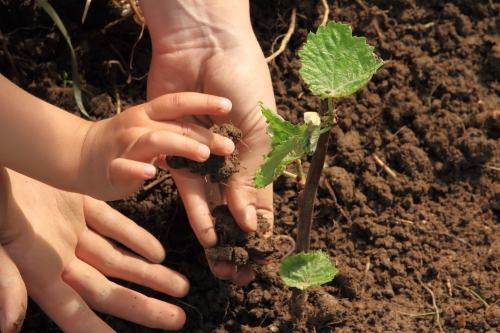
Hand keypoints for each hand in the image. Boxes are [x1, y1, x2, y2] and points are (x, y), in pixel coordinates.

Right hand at [0, 167, 188, 331]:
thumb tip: (9, 326)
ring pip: (117, 259)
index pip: (75, 313)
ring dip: (150, 273)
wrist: (3, 147)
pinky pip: (113, 225)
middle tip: (178, 319)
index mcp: (39, 270)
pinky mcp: (79, 203)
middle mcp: (58, 256)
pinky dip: (136, 238)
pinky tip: (159, 253)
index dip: (98, 332)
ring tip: (182, 286)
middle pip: (108, 290)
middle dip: (144, 306)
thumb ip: (8, 281)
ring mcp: (70, 230)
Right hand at [79, 92, 234, 200]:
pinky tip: (151, 172)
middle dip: (204, 135)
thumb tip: (212, 137)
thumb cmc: (124, 142)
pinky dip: (137, 168)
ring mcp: (124, 145)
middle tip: (228, 146)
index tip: (228, 105)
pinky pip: (124, 166)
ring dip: (180, 146)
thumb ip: (176, 131)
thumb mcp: (150, 130)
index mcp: (149, 114)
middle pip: (175, 125)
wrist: (80, 155)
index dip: (203, 102)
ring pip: (154, 141)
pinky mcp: (112, 167)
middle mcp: (138, 125)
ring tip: (203, 155)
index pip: (178, 103)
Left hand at [139, 0, 275, 284]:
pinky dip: (197, 210)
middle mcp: (234, 160)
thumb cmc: (244, 82)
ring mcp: (207, 158)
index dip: (264, 230)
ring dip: (216, 231)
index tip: (264, 258)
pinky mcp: (179, 151)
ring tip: (220, 258)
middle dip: (238, 238)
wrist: (205, 46)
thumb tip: (249, 221)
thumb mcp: (259, 130)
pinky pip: (188, 186)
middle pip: (236, 209)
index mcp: (261, 154)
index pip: (264, 201)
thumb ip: (251, 176)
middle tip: (239, 269)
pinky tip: (205, 231)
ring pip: (212, 204)